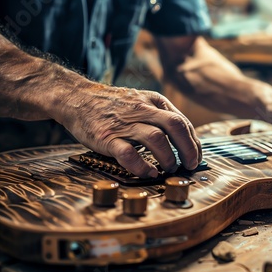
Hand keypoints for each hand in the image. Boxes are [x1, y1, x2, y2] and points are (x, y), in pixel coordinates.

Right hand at [54, 84, 201, 177]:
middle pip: (176, 126)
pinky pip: (129, 154)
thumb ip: (160, 116)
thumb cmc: (112, 105)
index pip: (183, 122)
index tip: (195, 157)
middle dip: (188, 149)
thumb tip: (184, 140)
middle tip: (190, 165)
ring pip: (157, 138)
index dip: (193, 143)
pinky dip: (142, 166)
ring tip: (169, 169)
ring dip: (168, 157)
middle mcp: (142, 110)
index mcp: (154, 101)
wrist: (76, 97)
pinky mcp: (107, 137)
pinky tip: (149, 173)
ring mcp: (125, 124)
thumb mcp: (141, 101)